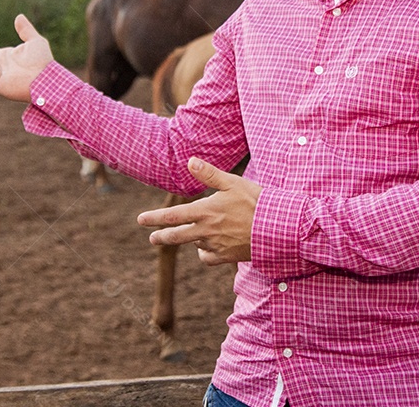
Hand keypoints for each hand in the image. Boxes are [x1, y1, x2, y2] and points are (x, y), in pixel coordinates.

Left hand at [137, 157, 261, 265]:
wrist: (277, 228)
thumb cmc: (256, 201)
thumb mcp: (233, 182)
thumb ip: (209, 174)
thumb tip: (190, 160)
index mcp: (206, 211)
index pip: (173, 216)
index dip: (154, 218)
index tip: (140, 220)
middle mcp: (207, 231)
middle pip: (176, 236)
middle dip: (162, 236)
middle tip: (152, 238)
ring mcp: (216, 246)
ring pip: (196, 244)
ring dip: (193, 239)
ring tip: (197, 232)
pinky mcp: (227, 257)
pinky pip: (208, 257)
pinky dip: (205, 252)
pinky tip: (208, 247)